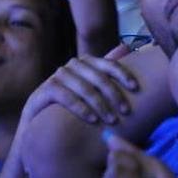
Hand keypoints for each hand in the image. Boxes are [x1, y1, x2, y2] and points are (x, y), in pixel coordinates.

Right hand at [20, 55, 140, 128]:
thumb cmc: (74, 111)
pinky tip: (92, 120)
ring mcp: (56, 77)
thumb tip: (126, 46)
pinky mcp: (44, 91)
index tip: (136, 88)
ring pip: (83, 86)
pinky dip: (80, 107)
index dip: (123, 73)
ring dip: (100, 103)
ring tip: (111, 120)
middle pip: (97, 75)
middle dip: (114, 93)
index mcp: (86, 64)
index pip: (108, 64)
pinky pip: (64, 95)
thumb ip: (107, 74)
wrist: (41, 131)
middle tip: (126, 112)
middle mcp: (71, 67)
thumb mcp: (94, 94)